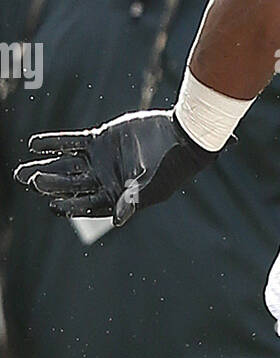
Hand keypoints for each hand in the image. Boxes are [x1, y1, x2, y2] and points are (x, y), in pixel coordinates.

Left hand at [14, 110, 214, 227]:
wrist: (180, 137)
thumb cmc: (169, 167)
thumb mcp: (150, 186)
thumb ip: (131, 200)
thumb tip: (118, 220)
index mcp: (114, 196)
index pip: (85, 205)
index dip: (68, 205)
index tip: (51, 203)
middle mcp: (103, 180)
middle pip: (69, 185)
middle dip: (46, 183)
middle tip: (24, 179)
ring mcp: (99, 160)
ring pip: (66, 165)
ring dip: (45, 167)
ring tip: (21, 170)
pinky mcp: (99, 140)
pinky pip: (71, 143)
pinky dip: (53, 144)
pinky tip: (34, 145)